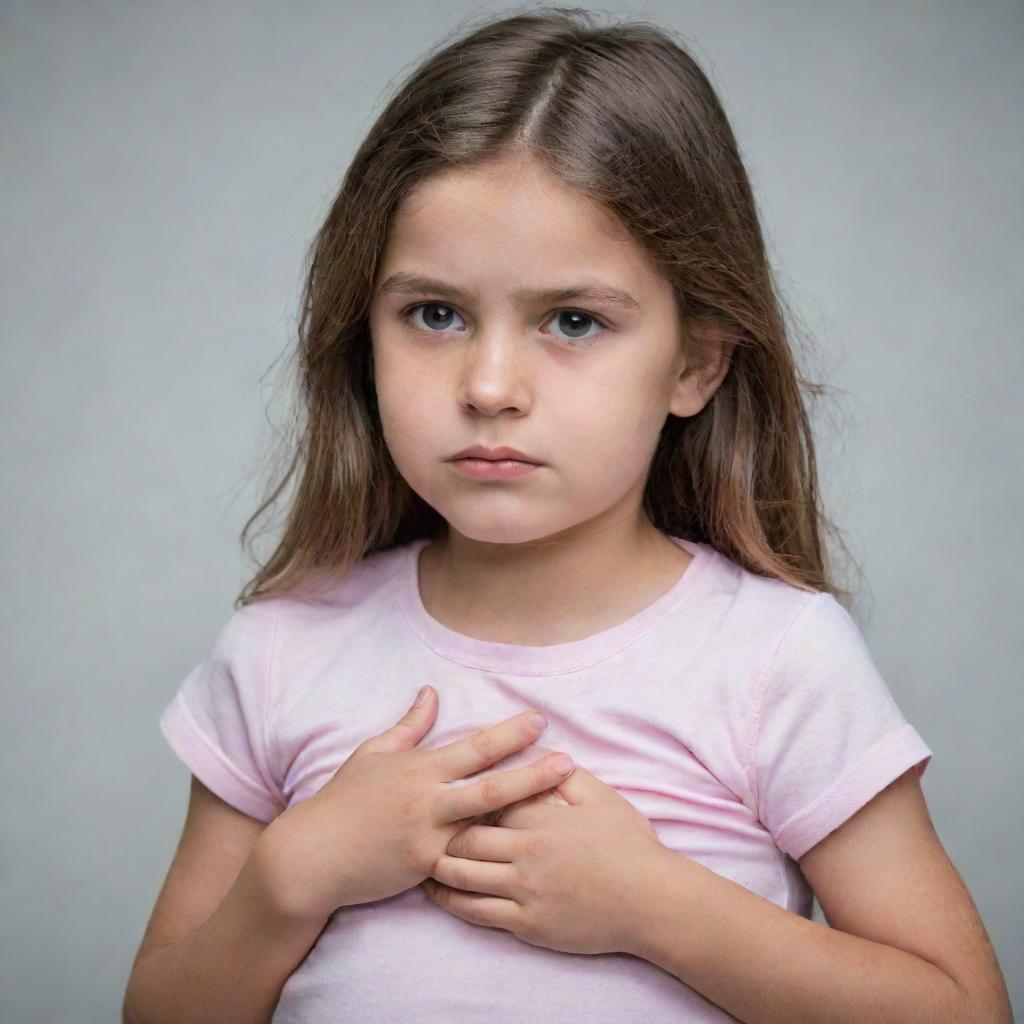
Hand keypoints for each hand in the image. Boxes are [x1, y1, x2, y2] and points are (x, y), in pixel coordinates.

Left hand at [419, 759, 668, 955]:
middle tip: (427, 825)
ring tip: (423, 857)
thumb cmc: (629, 844)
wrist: (652, 900)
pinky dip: (451, 900)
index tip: (452, 792)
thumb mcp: (601, 796)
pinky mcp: (527, 925)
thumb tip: (539, 752)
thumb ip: (564, 774)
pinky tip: (440, 893)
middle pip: (463, 839)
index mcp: (540, 818)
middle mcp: (526, 854)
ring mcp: (524, 892)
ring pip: (461, 877)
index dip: (466, 797)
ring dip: (438, 866)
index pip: (486, 801)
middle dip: (442, 832)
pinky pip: (476, 913)